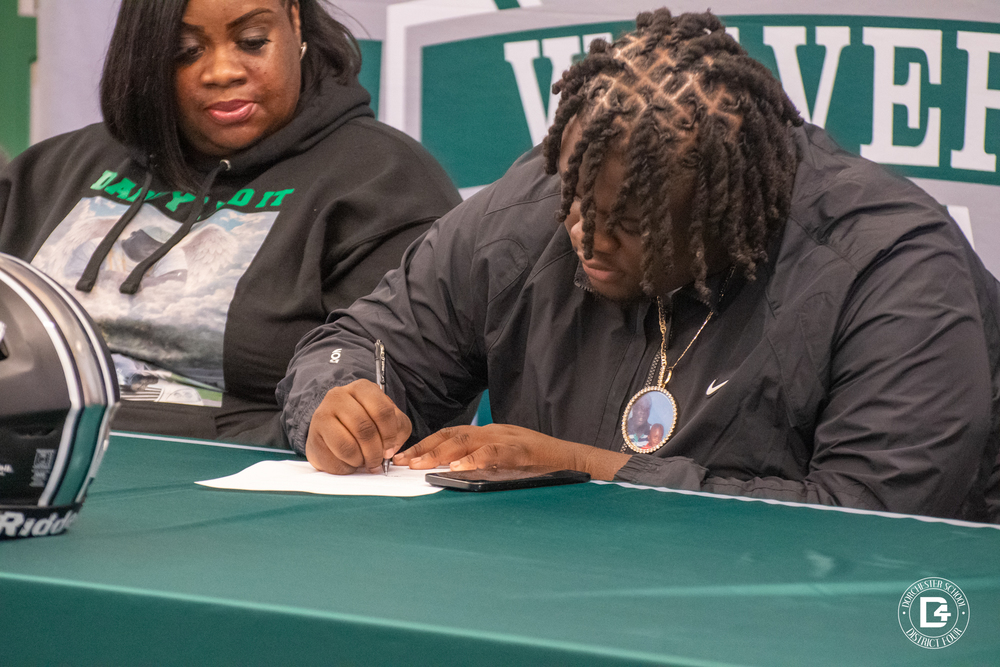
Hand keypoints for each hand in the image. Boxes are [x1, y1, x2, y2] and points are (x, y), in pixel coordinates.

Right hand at [305, 379, 411, 474]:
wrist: (334, 432)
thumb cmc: (366, 424)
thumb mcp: (389, 421)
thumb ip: (398, 429)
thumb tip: (390, 448)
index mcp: (362, 388)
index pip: (382, 410)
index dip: (390, 435)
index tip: (390, 448)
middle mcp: (338, 396)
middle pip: (364, 428)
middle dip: (375, 451)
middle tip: (377, 461)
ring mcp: (322, 414)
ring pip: (347, 446)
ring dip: (360, 460)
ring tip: (363, 461)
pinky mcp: (312, 437)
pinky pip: (334, 459)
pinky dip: (346, 467)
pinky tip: (348, 462)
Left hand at [393, 423, 630, 480]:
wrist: (576, 462)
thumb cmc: (541, 465)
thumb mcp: (505, 461)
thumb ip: (481, 464)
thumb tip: (450, 476)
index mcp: (489, 434)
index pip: (450, 435)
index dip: (424, 444)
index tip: (402, 456)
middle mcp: (494, 432)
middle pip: (452, 435)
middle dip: (425, 448)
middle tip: (402, 462)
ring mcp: (508, 440)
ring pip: (468, 441)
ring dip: (441, 453)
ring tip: (422, 465)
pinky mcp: (522, 452)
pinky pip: (494, 454)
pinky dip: (475, 460)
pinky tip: (459, 469)